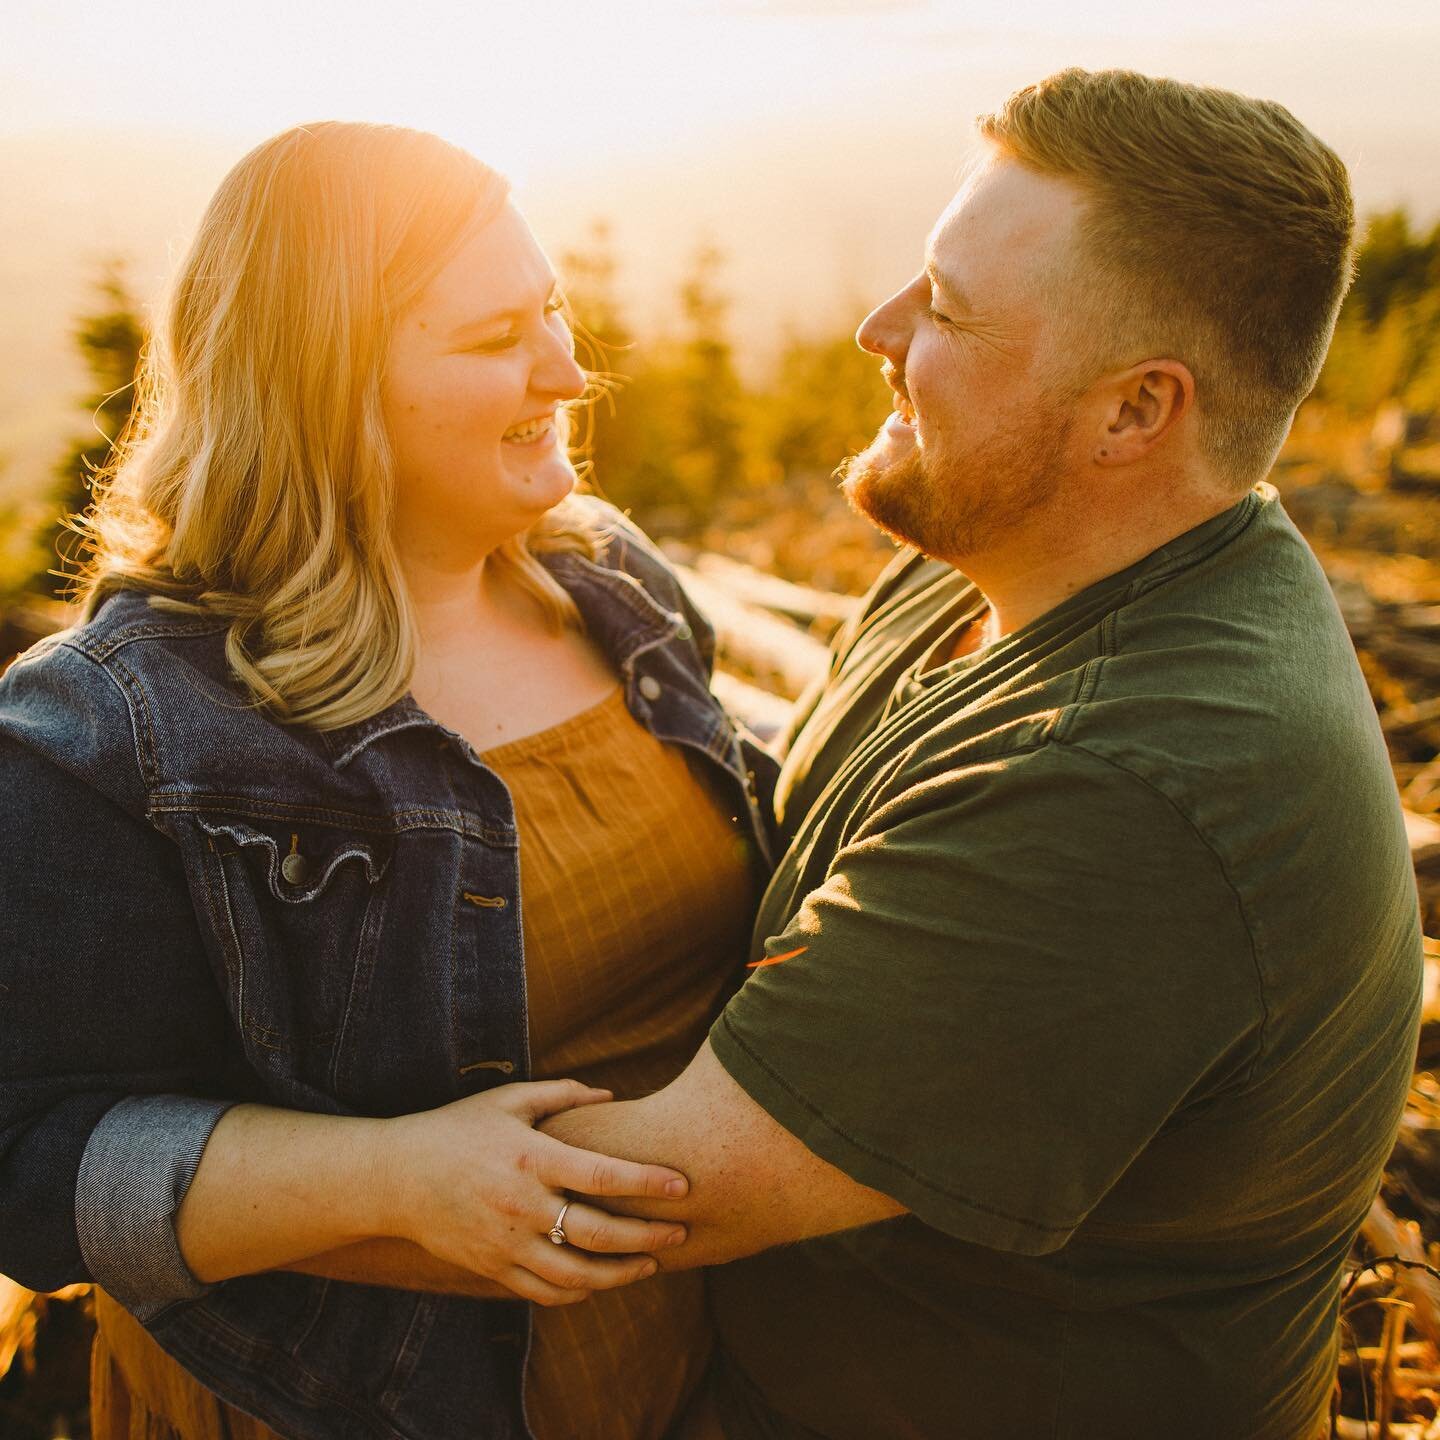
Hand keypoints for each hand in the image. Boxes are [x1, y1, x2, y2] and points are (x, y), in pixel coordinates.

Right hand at [379, 1079, 689, 1305]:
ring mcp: (506, 1243)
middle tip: (681, 1231)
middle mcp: (521, 1205)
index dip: (646, 1182)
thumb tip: (611, 1095)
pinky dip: (580, 1291)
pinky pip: (545, 1291)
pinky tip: (602, 1280)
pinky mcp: (492, 1268)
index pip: (602, 1175)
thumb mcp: (508, 1100)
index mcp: (530, 1157)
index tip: (682, 1185)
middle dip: (647, 1235)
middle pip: (598, 1232)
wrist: (395, 1177)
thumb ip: (562, 1095)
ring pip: (577, 1273)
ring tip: (652, 1264)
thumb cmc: (457, 1129)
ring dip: (621, 1273)